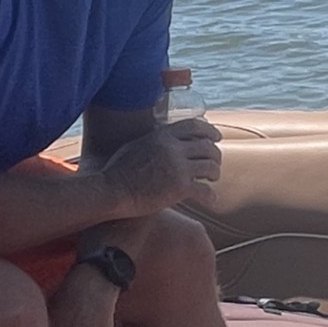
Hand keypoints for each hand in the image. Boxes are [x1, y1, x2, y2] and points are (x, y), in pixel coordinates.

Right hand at [101, 119, 222, 215]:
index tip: (216, 137)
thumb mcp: (136, 146)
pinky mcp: (180, 187)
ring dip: (215, 173)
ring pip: (211, 166)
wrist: (111, 191)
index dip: (210, 131)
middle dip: (215, 155)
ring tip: (212, 180)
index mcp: (162, 136)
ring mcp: (178, 167)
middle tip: (214, 164)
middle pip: (207, 147)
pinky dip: (211, 197)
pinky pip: (205, 190)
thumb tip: (164, 138)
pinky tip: (211, 200)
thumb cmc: (117, 171)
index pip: (195, 126)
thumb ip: (154, 141)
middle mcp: (173, 148)